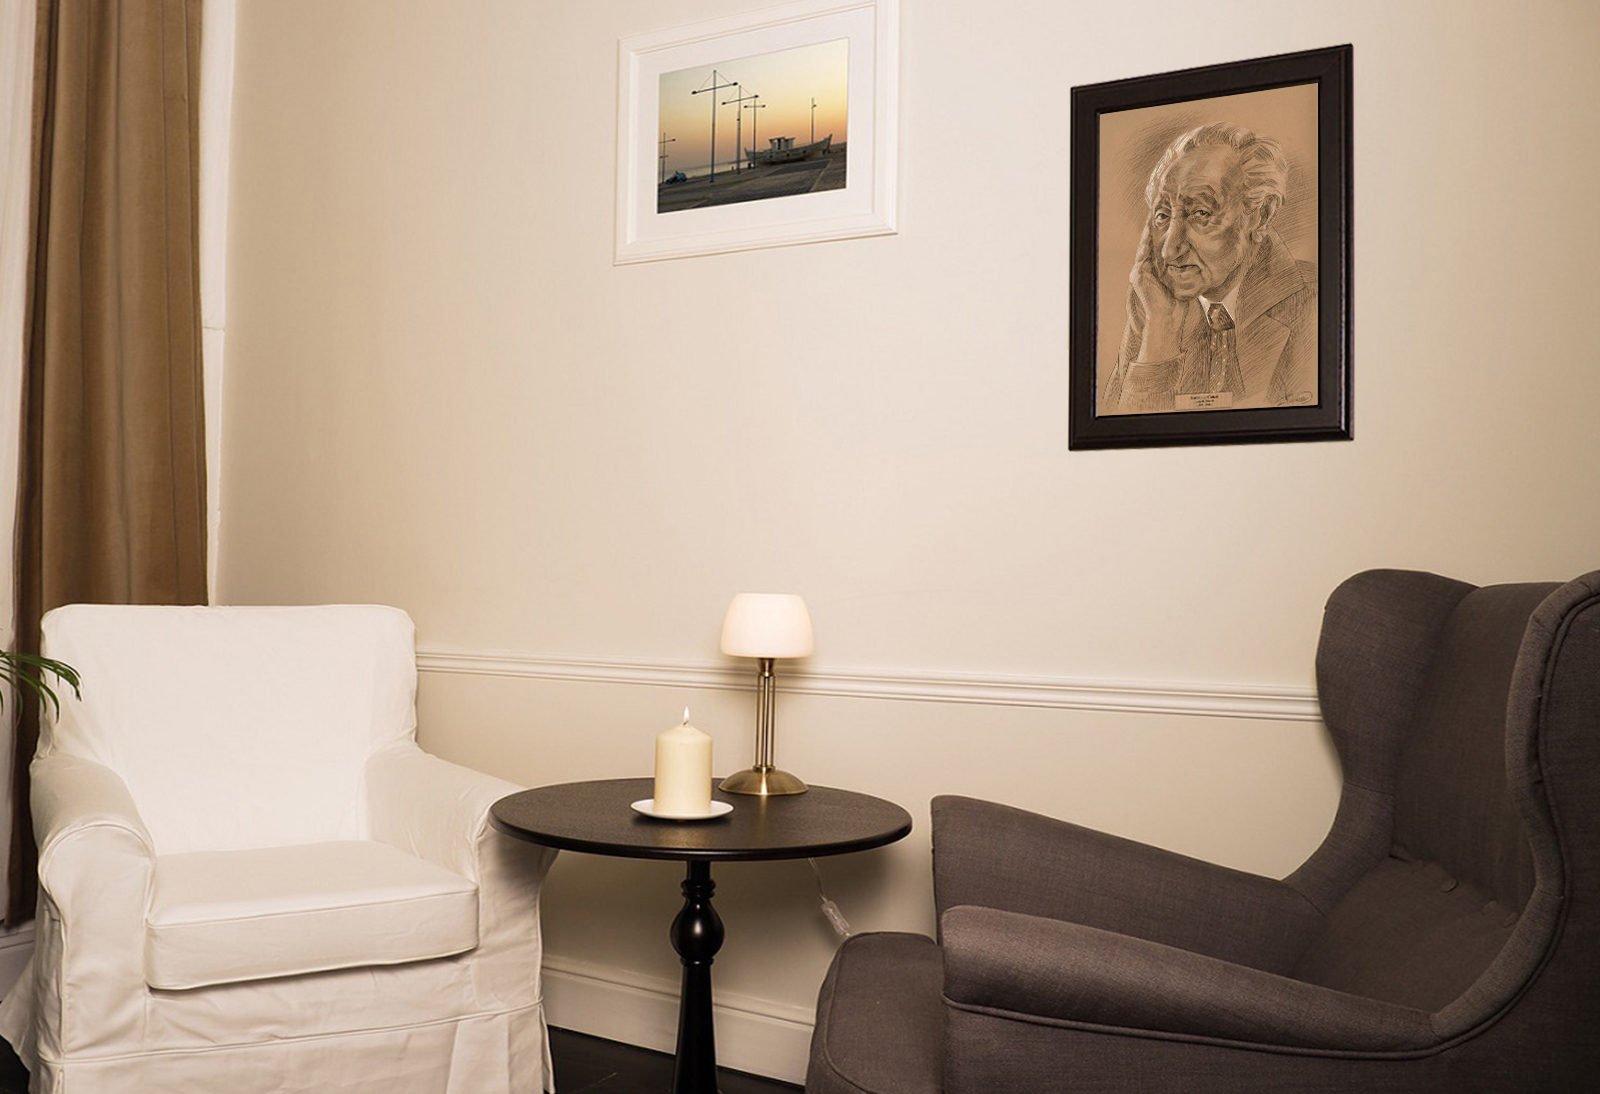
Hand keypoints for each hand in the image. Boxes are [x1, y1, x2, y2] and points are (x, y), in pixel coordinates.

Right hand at [1126, 223, 1184, 361]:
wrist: (1167, 320)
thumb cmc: (1176, 305)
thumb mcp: (1180, 284)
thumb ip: (1181, 272)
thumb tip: (1194, 262)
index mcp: (1151, 272)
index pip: (1154, 247)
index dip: (1159, 232)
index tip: (1166, 217)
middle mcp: (1142, 270)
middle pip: (1147, 242)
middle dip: (1152, 225)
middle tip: (1159, 208)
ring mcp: (1139, 271)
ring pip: (1145, 243)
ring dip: (1150, 227)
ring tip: (1156, 212)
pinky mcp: (1140, 274)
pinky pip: (1144, 251)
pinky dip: (1148, 238)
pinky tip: (1154, 226)